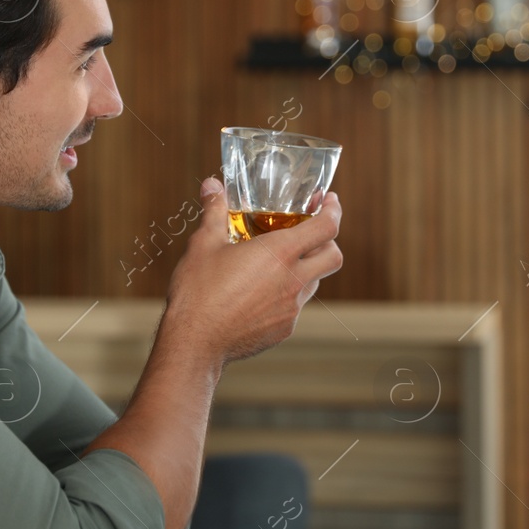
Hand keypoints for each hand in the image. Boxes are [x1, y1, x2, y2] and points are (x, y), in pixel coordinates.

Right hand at [162, 177, 343, 363]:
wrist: (195, 342)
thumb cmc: (198, 292)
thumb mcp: (204, 244)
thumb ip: (214, 211)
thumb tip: (212, 186)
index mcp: (279, 254)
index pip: (327, 228)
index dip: (333, 211)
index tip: (329, 202)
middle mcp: (293, 281)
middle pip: (333, 257)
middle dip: (328, 241)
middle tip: (310, 232)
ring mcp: (291, 308)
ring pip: (313, 282)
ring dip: (305, 268)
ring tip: (276, 263)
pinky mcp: (283, 329)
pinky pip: (294, 306)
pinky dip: (286, 294)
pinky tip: (259, 292)